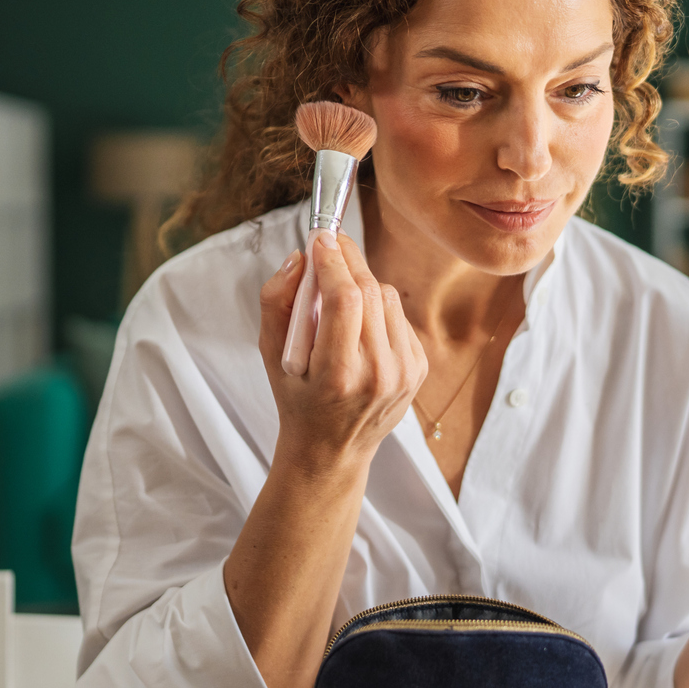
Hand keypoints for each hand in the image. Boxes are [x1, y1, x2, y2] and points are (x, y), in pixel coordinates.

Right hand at [257, 231, 427, 475]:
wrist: (332, 449)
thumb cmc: (296, 399)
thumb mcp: (270, 354)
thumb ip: (276, 301)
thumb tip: (300, 257)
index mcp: (339, 374)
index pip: (345, 299)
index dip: (334, 261)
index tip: (321, 238)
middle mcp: (378, 374)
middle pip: (370, 291)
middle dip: (348, 260)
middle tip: (328, 246)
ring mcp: (404, 372)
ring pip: (388, 297)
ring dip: (362, 284)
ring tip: (338, 296)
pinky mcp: (418, 368)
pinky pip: (399, 315)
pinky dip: (378, 308)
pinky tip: (359, 326)